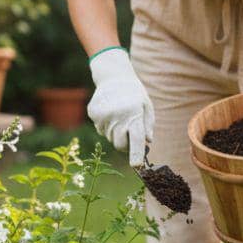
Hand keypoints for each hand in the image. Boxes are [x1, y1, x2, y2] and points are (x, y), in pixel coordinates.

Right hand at [87, 47, 154, 167]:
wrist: (113, 76)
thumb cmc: (134, 93)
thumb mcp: (147, 106)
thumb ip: (148, 125)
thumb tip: (147, 143)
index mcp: (134, 114)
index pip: (136, 139)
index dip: (136, 154)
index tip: (137, 166)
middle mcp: (117, 116)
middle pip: (120, 145)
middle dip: (126, 145)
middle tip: (130, 134)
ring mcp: (103, 115)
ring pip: (110, 137)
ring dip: (116, 133)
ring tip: (120, 116)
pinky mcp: (93, 113)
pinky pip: (101, 129)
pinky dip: (106, 125)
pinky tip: (110, 112)